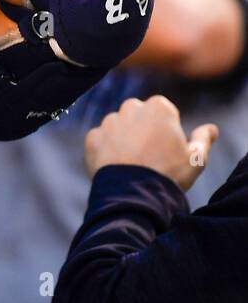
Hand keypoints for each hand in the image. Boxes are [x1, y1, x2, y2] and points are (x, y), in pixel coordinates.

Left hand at [84, 95, 217, 190]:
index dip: (166, 130)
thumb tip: (211, 129)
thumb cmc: (169, 174)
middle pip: (138, 115)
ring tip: (133, 163)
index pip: (163, 112)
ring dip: (123, 139)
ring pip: (118, 127)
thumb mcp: (195, 158)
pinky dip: (106, 150)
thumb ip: (202, 139)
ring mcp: (109, 122)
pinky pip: (100, 141)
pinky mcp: (92, 137)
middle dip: (142, 129)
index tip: (167, 148)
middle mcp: (130, 108)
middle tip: (149, 155)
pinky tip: (117, 166)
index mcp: (158, 107)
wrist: (134, 194)